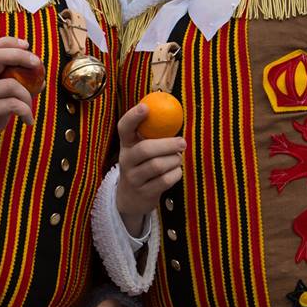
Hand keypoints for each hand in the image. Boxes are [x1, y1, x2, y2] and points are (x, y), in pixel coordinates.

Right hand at [0, 37, 39, 165]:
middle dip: (21, 56)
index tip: (26, 45)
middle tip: (37, 64)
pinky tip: (27, 121)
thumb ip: (13, 89)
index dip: (9, 41)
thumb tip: (40, 82)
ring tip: (30, 109)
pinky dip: (26, 112)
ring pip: (12, 84)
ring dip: (28, 96)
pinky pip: (13, 105)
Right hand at [115, 103, 184, 234]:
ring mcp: (133, 178)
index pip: (124, 127)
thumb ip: (153, 134)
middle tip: (182, 142)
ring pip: (157, 166)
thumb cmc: (142, 165)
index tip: (146, 108)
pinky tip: (175, 171)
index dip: (133, 116)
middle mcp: (126, 160)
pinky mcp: (144, 193)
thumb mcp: (140, 149)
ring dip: (173, 160)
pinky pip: (164, 181)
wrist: (130, 198)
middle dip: (167, 145)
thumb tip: (174, 114)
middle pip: (145, 150)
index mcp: (126, 145)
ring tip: (177, 158)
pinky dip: (175, 174)